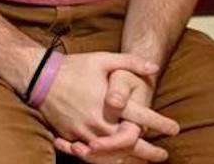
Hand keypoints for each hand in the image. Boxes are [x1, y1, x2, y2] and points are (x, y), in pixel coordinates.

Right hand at [55, 69, 177, 162]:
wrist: (39, 77)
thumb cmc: (73, 67)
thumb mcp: (102, 59)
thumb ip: (130, 62)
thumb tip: (154, 67)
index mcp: (109, 103)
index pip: (142, 119)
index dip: (161, 124)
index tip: (174, 128)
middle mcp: (98, 121)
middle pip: (129, 144)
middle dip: (149, 152)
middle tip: (163, 155)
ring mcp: (84, 132)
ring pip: (111, 153)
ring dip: (129, 159)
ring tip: (142, 162)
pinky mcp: (71, 136)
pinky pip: (91, 154)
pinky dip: (104, 159)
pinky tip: (114, 161)